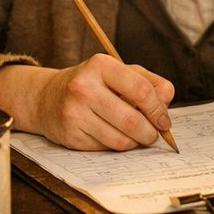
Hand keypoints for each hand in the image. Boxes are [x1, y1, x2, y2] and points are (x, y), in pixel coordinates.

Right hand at [0, 56, 175, 150]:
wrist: (47, 98)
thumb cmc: (93, 84)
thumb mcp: (120, 72)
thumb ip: (149, 82)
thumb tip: (166, 101)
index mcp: (101, 65)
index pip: (141, 91)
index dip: (158, 109)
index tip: (164, 120)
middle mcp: (84, 87)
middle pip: (132, 121)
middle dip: (150, 133)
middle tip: (154, 135)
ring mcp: (74, 112)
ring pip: (120, 140)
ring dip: (135, 143)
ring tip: (136, 136)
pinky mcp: (70, 135)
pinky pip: (105, 148)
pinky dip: (116, 146)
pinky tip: (111, 134)